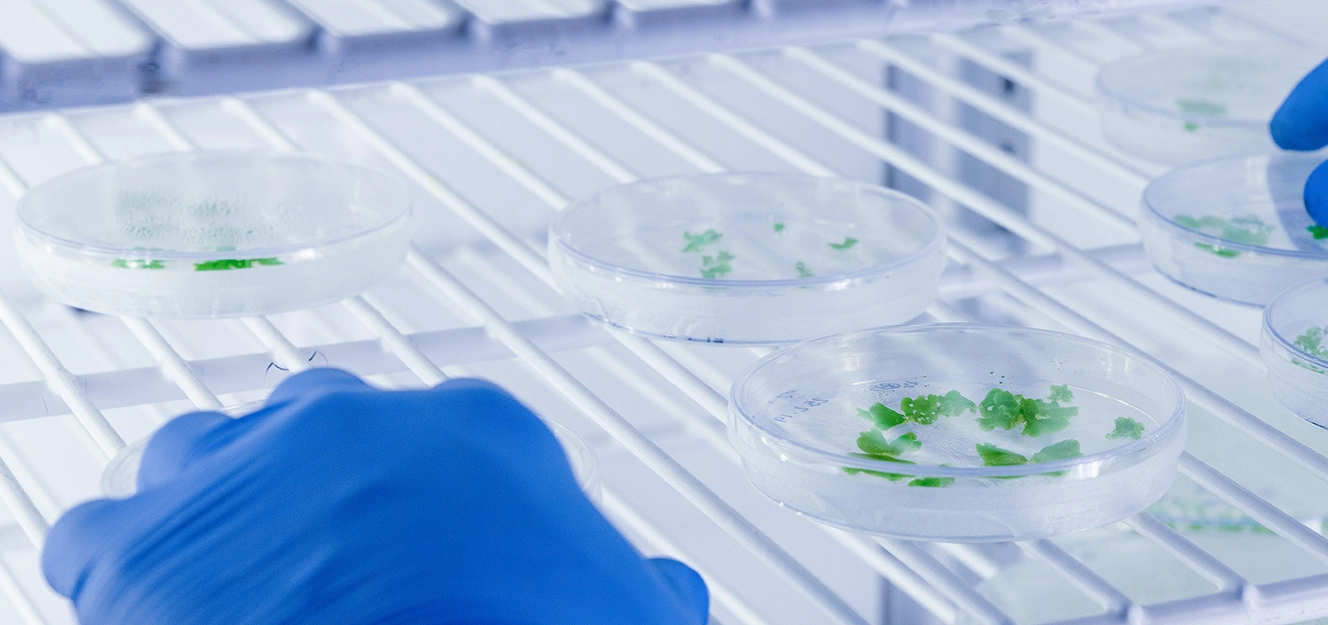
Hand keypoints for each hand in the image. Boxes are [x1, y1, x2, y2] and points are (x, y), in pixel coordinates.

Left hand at [42, 369, 706, 623]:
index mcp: (476, 428)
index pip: (461, 438)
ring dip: (224, 506)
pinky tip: (166, 602)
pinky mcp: (140, 540)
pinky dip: (129, 563)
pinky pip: (108, 530)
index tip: (455, 551)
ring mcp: (235, 473)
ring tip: (250, 576)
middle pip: (330, 428)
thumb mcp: (623, 611)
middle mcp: (347, 424)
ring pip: (212, 457)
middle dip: (333, 487)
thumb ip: (649, 590)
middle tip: (355, 566)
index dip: (455, 504)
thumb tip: (672, 593)